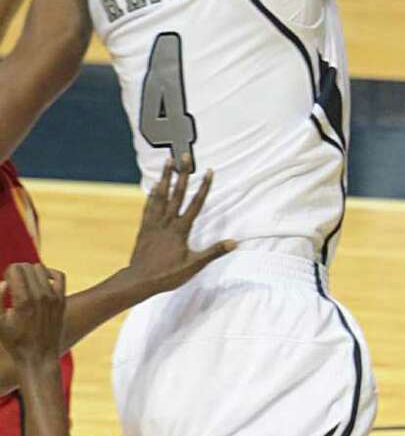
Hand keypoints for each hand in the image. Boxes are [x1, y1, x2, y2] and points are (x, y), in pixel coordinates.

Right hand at [0, 264, 65, 368]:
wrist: (39, 358)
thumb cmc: (15, 343)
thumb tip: (4, 282)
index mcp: (23, 301)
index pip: (15, 269)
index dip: (7, 272)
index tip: (5, 282)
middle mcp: (40, 296)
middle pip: (27, 267)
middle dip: (17, 271)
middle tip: (13, 283)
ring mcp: (53, 298)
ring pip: (41, 269)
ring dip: (31, 272)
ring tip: (25, 283)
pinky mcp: (61, 301)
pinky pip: (58, 276)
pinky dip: (49, 273)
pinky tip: (41, 281)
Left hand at [127, 164, 235, 295]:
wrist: (140, 280)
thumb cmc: (168, 275)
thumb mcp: (194, 265)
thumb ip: (214, 252)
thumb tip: (234, 243)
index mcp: (181, 229)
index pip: (196, 204)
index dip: (203, 187)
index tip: (209, 171)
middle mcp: (167, 222)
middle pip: (177, 193)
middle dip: (182, 173)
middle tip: (184, 155)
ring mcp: (154, 223)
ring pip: (161, 195)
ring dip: (165, 178)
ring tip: (168, 162)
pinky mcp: (145, 227)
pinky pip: (150, 206)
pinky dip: (153, 194)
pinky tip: (155, 186)